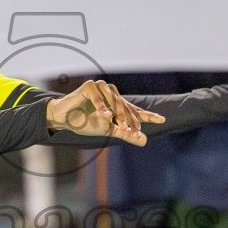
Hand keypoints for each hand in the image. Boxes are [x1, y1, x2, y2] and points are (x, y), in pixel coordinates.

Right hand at [46, 80, 165, 145]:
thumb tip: (145, 141)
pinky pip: (98, 96)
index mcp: (118, 104)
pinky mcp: (89, 86)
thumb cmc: (86, 123)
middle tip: (134, 132)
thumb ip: (126, 134)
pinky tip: (105, 115)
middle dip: (130, 121)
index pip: (135, 110)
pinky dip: (101, 105)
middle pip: (126, 107)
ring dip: (119, 114)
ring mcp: (101, 88)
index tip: (162, 120)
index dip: (148, 116)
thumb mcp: (108, 130)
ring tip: (122, 127)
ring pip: (114, 101)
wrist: (64, 119)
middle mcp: (112, 94)